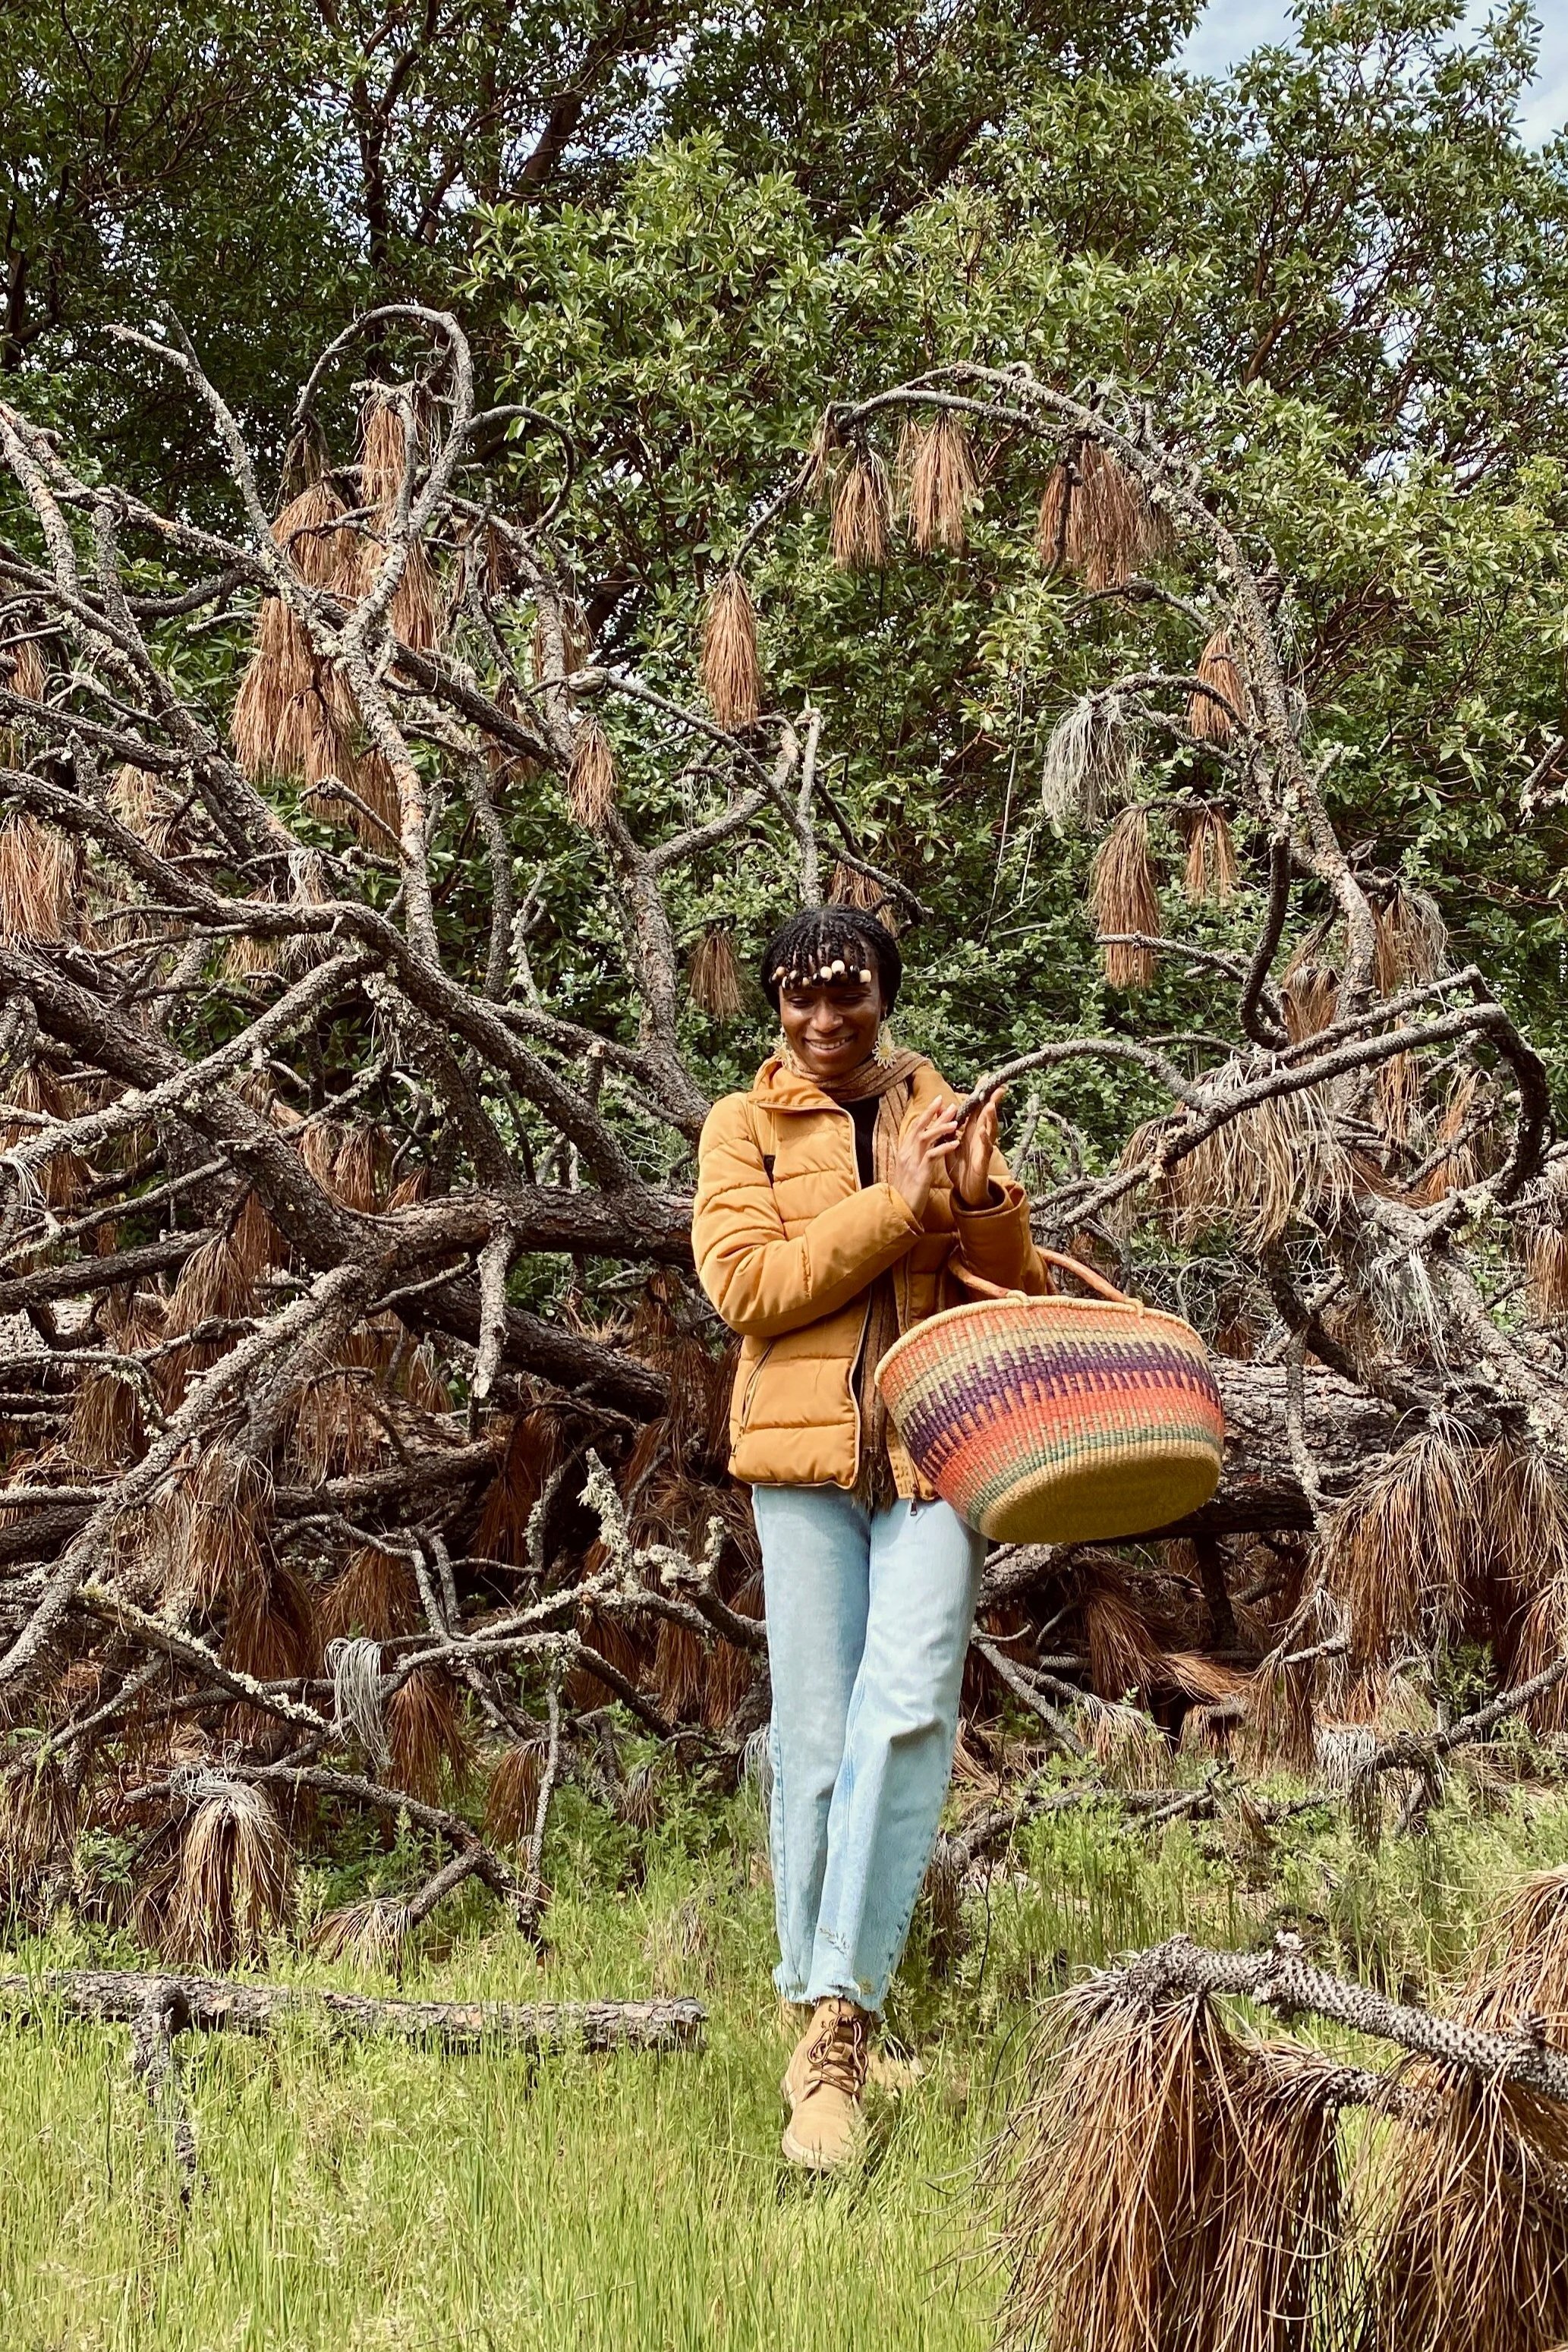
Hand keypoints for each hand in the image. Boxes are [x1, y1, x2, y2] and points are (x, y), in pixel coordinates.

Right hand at [888, 1095, 961, 1220]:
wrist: (899, 1210)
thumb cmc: (906, 1190)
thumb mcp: (910, 1169)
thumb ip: (916, 1155)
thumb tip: (925, 1143)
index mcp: (904, 1151)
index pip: (915, 1126)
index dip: (927, 1113)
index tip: (938, 1102)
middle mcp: (906, 1153)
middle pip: (919, 1127)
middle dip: (933, 1114)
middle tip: (948, 1103)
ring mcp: (912, 1162)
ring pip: (925, 1138)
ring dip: (940, 1128)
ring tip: (955, 1121)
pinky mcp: (919, 1173)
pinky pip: (931, 1156)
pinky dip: (943, 1148)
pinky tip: (955, 1143)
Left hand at [949, 1092, 1002, 1208]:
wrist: (965, 1190)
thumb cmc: (961, 1166)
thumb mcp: (951, 1142)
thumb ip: (948, 1126)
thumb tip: (941, 1107)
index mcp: (971, 1131)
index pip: (977, 1108)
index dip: (981, 1094)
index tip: (985, 1077)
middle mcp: (980, 1137)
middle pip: (988, 1115)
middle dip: (993, 1100)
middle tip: (998, 1085)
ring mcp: (983, 1148)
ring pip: (989, 1130)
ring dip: (990, 1117)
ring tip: (990, 1105)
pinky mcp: (983, 1161)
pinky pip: (985, 1149)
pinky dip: (985, 1140)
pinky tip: (983, 1132)